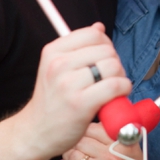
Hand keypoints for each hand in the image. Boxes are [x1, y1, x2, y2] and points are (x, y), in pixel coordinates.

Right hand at [19, 24, 130, 159]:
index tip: (103, 60)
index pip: (93, 34)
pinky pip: (115, 86)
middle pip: (107, 50)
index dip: (106, 45)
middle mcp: (59, 64)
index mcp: (52, 51)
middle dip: (115, 63)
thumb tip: (99, 27)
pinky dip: (123, 90)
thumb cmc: (52, 100)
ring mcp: (68, 84)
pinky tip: (116, 97)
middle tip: (108, 78)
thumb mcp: (56, 67)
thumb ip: (78, 47)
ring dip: (120, 77)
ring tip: (112, 89)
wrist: (36, 132)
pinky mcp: (81, 104)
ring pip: (113, 66)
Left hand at [59, 122, 158, 159]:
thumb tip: (95, 121)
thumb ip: (116, 132)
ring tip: (69, 154)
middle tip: (73, 143)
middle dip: (74, 141)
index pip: (92, 128)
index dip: (85, 129)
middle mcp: (109, 155)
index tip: (83, 133)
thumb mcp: (132, 146)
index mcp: (120, 142)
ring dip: (67, 154)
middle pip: (80, 140)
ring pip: (72, 155)